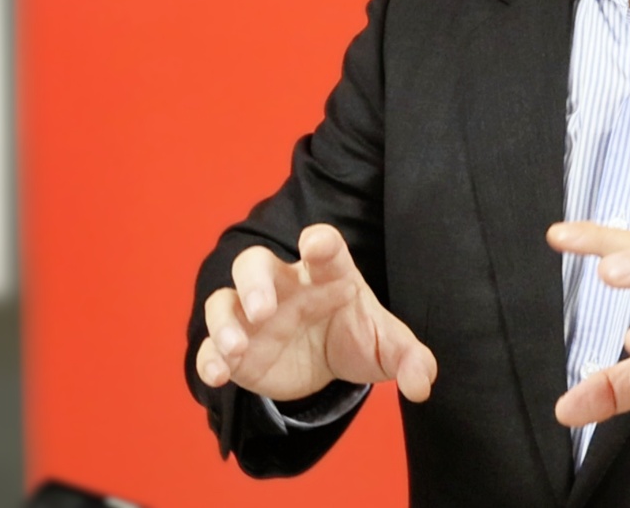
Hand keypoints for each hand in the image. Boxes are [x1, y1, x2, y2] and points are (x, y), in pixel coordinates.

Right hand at [194, 223, 436, 403]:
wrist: (331, 367)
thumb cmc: (358, 338)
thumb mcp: (389, 349)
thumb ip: (411, 361)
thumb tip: (422, 385)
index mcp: (327, 275)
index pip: (324, 249)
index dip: (320, 243)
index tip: (316, 244)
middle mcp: (284, 288)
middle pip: (255, 264)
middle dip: (254, 282)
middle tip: (264, 309)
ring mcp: (253, 317)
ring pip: (223, 301)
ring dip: (225, 323)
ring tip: (238, 348)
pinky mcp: (237, 350)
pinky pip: (209, 347)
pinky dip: (208, 358)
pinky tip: (218, 375)